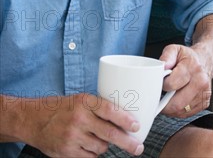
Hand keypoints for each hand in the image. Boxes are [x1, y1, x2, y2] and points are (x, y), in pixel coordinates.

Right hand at [24, 93, 143, 157]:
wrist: (34, 120)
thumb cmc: (63, 108)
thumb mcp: (81, 100)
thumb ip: (99, 108)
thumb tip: (125, 118)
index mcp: (85, 102)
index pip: (109, 110)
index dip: (125, 119)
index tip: (137, 126)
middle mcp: (79, 119)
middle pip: (109, 134)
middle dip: (127, 142)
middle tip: (138, 147)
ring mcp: (72, 137)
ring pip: (101, 147)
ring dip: (105, 145)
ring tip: (97, 137)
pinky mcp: (67, 152)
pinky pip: (90, 157)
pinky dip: (93, 153)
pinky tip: (88, 145)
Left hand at [158, 45, 211, 117]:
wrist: (205, 61)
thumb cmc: (187, 57)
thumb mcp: (175, 50)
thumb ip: (166, 56)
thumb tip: (162, 67)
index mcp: (192, 67)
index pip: (172, 84)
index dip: (162, 85)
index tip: (161, 82)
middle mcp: (201, 82)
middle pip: (177, 103)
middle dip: (164, 104)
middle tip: (159, 98)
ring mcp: (204, 94)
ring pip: (181, 111)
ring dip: (170, 109)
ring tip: (167, 99)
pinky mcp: (205, 103)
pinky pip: (187, 114)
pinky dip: (178, 111)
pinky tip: (176, 101)